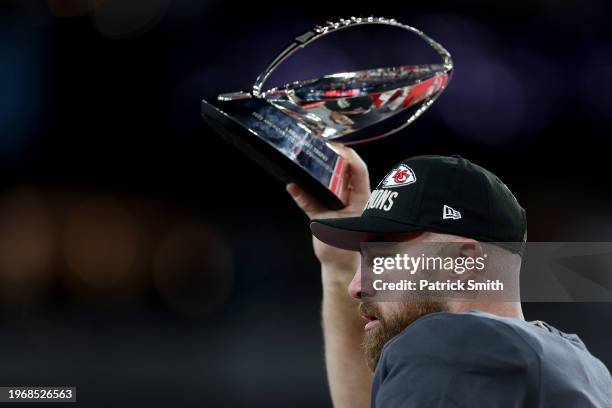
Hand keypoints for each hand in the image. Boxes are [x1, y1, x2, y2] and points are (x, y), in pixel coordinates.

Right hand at [287, 144, 369, 269]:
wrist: (339, 266)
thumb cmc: (343, 248)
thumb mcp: (329, 223)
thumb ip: (311, 204)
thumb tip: (294, 187)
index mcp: (360, 198)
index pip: (358, 170)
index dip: (348, 155)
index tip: (335, 147)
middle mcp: (350, 198)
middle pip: (344, 171)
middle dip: (333, 158)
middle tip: (318, 148)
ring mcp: (337, 204)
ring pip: (329, 182)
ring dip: (319, 172)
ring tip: (307, 160)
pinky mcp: (325, 212)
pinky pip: (313, 198)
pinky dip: (303, 192)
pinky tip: (292, 186)